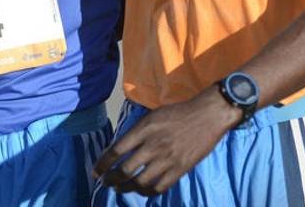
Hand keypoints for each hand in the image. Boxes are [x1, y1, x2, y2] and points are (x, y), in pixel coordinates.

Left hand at [94, 89, 241, 195]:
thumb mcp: (154, 116)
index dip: (103, 165)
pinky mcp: (180, 169)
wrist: (208, 115)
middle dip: (112, 180)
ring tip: (121, 189)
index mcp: (144, 129)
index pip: (116, 151)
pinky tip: (143, 190)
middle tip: (108, 183)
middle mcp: (153, 145)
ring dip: (127, 188)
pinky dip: (147, 192)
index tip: (96, 173)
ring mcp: (167, 159)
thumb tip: (121, 149)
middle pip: (125, 170)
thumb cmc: (179, 113)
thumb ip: (138, 132)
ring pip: (140, 182)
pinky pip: (159, 188)